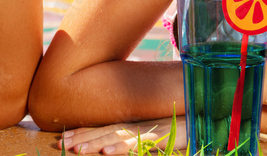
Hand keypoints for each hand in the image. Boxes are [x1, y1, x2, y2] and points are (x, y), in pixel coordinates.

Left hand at [59, 118, 186, 153]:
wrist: (206, 115)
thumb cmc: (184, 124)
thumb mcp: (159, 133)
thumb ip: (141, 136)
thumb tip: (119, 144)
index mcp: (135, 124)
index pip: (104, 127)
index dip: (84, 132)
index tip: (63, 137)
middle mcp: (138, 125)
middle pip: (105, 131)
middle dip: (82, 137)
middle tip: (60, 143)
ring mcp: (148, 130)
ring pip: (116, 137)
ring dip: (95, 143)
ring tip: (76, 150)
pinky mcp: (160, 136)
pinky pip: (137, 144)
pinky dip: (121, 147)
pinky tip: (106, 153)